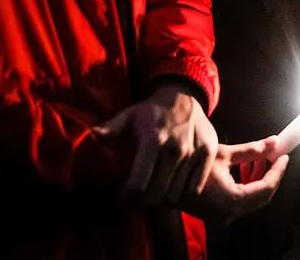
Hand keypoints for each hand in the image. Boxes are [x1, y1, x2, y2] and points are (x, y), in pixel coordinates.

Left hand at [95, 82, 217, 205]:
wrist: (184, 95)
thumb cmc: (152, 110)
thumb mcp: (129, 115)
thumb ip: (111, 128)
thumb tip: (91, 134)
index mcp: (153, 140)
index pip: (138, 185)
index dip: (126, 198)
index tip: (120, 198)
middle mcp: (175, 148)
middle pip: (157, 195)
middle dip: (142, 204)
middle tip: (135, 201)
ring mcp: (194, 152)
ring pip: (176, 194)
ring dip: (162, 201)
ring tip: (152, 195)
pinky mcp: (208, 154)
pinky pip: (194, 187)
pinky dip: (182, 193)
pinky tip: (171, 188)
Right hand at [179, 136, 289, 223]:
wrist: (164, 179)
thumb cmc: (191, 164)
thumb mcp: (222, 154)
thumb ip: (251, 150)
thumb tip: (274, 142)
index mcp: (233, 200)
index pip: (266, 188)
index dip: (277, 172)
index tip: (284, 156)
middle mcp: (230, 213)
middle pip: (262, 197)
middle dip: (272, 176)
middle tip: (278, 158)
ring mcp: (224, 216)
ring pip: (253, 200)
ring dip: (261, 181)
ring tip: (266, 160)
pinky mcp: (218, 214)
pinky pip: (242, 201)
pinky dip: (249, 186)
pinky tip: (249, 169)